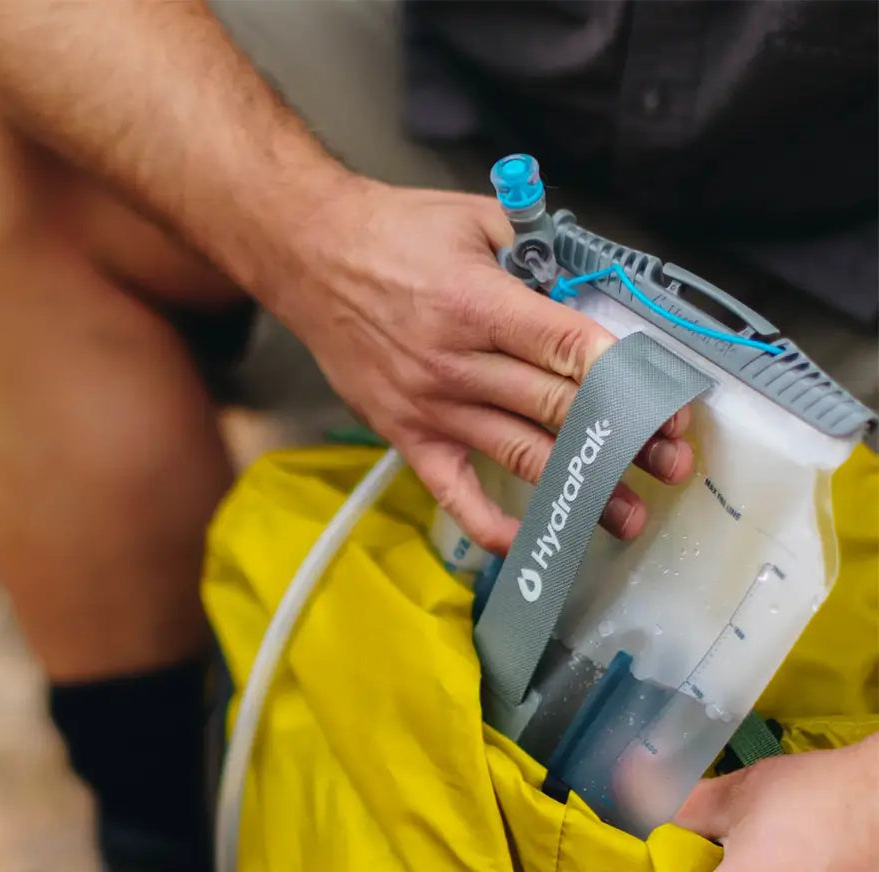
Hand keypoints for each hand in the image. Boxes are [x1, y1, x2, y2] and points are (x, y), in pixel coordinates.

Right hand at [270, 179, 692, 552]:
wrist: (310, 258)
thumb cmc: (393, 234)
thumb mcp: (476, 217)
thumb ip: (539, 255)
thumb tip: (591, 292)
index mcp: (481, 304)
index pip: (571, 350)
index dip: (629, 382)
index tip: (670, 409)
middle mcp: (458, 363)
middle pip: (557, 411)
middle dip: (622, 441)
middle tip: (671, 466)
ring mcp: (431, 407)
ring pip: (519, 455)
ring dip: (578, 489)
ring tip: (626, 516)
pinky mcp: (407, 434)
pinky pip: (453, 492)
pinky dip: (488, 524)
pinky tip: (527, 543)